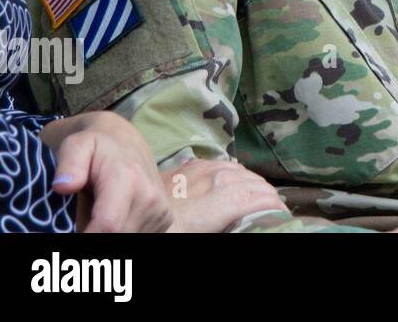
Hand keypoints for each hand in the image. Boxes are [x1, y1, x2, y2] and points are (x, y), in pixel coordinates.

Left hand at [42, 112, 171, 232]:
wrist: (125, 140)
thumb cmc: (95, 146)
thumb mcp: (76, 146)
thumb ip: (69, 164)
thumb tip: (63, 187)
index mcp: (128, 180)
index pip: (108, 225)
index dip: (87, 237)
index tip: (70, 234)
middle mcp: (150, 196)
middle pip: (115, 237)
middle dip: (94, 234)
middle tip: (81, 218)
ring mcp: (160, 209)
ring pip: (126, 239)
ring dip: (108, 234)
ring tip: (98, 213)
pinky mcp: (165, 218)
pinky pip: (138, 237)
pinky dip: (122, 232)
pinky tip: (115, 215)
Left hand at [162, 158, 287, 232]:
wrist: (115, 210)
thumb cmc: (152, 230)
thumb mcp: (192, 233)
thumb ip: (221, 223)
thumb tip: (243, 219)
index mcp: (207, 205)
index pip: (253, 199)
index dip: (272, 206)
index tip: (282, 216)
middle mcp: (207, 182)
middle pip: (250, 182)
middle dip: (268, 194)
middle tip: (278, 209)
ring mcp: (195, 172)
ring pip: (238, 170)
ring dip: (255, 182)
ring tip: (265, 195)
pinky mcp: (185, 167)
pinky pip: (221, 163)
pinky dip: (238, 171)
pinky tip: (240, 176)